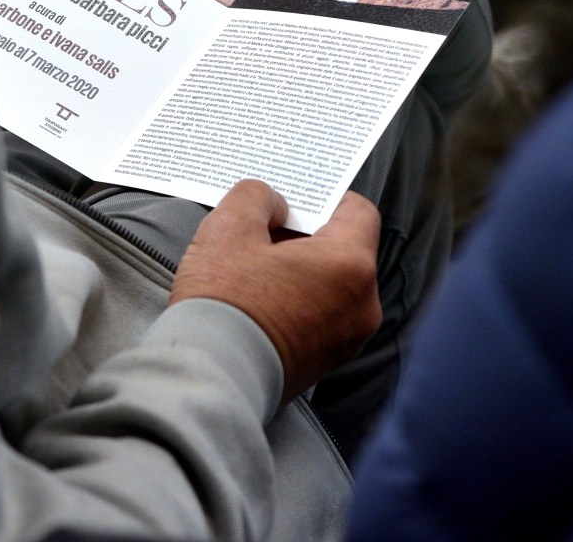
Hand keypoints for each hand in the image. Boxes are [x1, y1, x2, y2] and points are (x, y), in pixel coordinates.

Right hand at [171, 180, 380, 403]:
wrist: (210, 376)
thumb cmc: (223, 301)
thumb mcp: (229, 227)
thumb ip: (257, 196)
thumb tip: (274, 206)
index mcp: (350, 265)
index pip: (358, 211)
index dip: (323, 197)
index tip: (290, 200)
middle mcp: (363, 305)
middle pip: (343, 250)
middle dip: (304, 236)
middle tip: (260, 233)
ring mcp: (348, 339)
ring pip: (331, 284)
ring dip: (299, 270)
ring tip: (252, 270)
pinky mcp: (326, 363)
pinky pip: (320, 316)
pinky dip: (297, 301)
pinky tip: (256, 301)